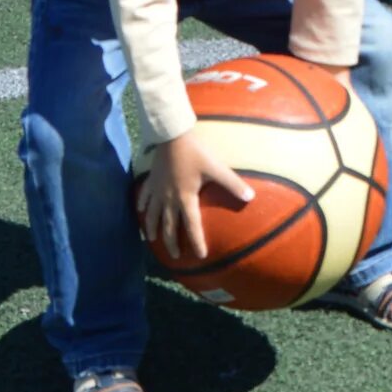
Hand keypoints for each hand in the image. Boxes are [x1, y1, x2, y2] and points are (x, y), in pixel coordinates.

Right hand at [139, 133, 255, 261]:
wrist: (172, 135)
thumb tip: (251, 197)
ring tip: (151, 239)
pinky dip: (142, 205)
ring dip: (152, 228)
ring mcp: (157, 190)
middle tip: (175, 256)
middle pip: (168, 226)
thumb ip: (233, 184)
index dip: (196, 242)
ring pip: (152, 215)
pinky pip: (144, 196)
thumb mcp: (216, 168)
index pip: (191, 226)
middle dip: (171, 243)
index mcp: (185, 198)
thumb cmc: (195, 152)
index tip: (200, 256)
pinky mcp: (151, 179)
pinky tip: (140, 210)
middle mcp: (168, 198)